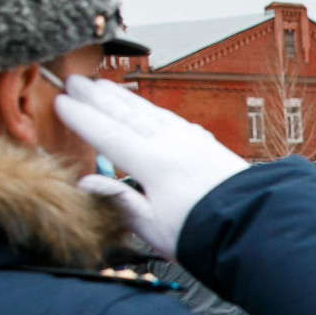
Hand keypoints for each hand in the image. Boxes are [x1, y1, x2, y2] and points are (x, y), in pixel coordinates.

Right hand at [55, 76, 247, 259]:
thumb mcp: (152, 226)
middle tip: (76, 80)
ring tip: (104, 85)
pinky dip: (154, 110)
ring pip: (150, 111)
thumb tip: (86, 184)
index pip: (107, 134)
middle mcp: (171, 144)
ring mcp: (192, 141)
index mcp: (152, 162)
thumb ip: (119, 200)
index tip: (61, 102)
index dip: (81, 117)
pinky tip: (149, 110)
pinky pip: (173, 119)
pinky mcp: (208, 145)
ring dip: (124, 97)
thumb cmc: (204, 234)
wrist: (254, 227)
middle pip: (126, 113)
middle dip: (98, 97)